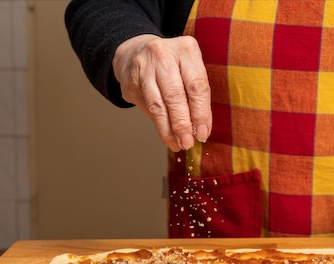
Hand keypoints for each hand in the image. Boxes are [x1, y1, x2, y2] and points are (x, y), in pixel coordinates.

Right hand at [112, 34, 211, 150]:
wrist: (136, 51)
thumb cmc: (173, 65)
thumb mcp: (190, 69)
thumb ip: (197, 95)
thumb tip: (201, 129)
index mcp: (186, 49)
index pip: (196, 86)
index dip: (201, 113)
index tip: (203, 133)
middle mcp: (163, 54)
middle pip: (175, 95)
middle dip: (183, 124)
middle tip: (188, 142)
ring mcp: (143, 67)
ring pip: (157, 105)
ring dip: (168, 130)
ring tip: (177, 144)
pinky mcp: (130, 81)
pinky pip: (147, 108)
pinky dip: (159, 125)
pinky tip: (167, 135)